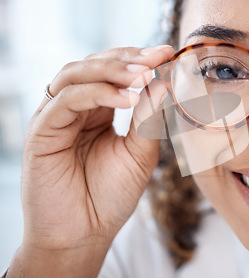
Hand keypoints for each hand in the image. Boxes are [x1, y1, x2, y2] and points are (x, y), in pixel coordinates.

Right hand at [10, 46, 172, 276]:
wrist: (84, 234)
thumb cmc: (111, 196)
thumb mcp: (141, 153)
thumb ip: (149, 119)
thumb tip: (163, 82)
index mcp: (98, 109)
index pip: (115, 71)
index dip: (139, 59)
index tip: (168, 53)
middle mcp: (75, 108)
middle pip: (94, 64)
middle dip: (127, 58)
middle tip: (157, 57)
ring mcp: (56, 117)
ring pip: (75, 74)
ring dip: (111, 70)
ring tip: (142, 75)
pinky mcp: (41, 131)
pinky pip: (66, 101)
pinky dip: (96, 93)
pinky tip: (126, 99)